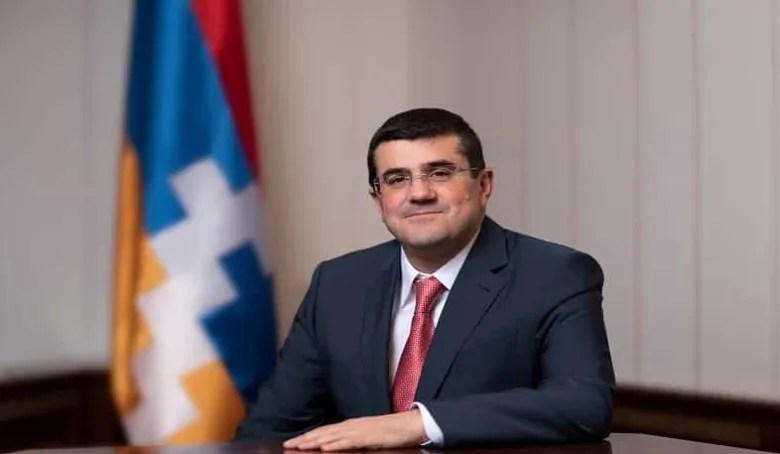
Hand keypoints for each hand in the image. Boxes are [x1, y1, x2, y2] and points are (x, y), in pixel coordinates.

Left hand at [283, 410, 425, 450]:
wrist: (411, 424)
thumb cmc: (392, 431)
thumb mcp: (369, 435)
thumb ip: (354, 438)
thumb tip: (338, 444)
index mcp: (352, 425)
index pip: (325, 430)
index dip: (308, 436)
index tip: (293, 441)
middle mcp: (352, 425)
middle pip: (324, 431)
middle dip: (305, 438)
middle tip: (287, 444)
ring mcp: (360, 430)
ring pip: (332, 435)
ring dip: (314, 441)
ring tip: (299, 445)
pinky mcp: (369, 436)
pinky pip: (349, 440)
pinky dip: (335, 443)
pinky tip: (324, 447)